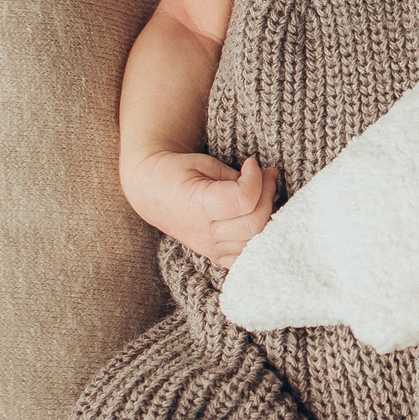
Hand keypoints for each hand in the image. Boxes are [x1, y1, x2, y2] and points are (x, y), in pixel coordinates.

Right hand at [128, 151, 280, 268]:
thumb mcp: (203, 163)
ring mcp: (209, 248)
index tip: (251, 163)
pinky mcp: (214, 254)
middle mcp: (204, 233)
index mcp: (198, 206)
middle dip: (268, 194)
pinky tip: (259, 216)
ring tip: (265, 193)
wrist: (150, 190)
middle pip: (254, 223)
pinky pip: (245, 256)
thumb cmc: (176, 172)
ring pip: (254, 241)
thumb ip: (234, 177)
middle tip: (268, 175)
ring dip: (267, 215)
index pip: (243, 200)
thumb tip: (263, 182)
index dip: (256, 179)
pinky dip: (258, 238)